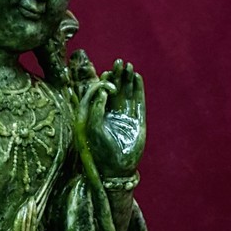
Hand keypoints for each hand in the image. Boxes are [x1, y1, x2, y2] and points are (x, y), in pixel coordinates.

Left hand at [85, 59, 144, 178]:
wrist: (116, 168)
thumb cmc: (99, 150)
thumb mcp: (93, 127)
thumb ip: (95, 109)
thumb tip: (101, 90)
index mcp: (99, 113)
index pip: (102, 92)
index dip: (104, 81)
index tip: (106, 72)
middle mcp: (112, 113)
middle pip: (116, 89)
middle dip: (117, 75)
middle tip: (119, 62)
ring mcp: (125, 116)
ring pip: (128, 92)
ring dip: (128, 79)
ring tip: (129, 66)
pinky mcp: (138, 121)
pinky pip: (138, 101)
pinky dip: (138, 89)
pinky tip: (137, 78)